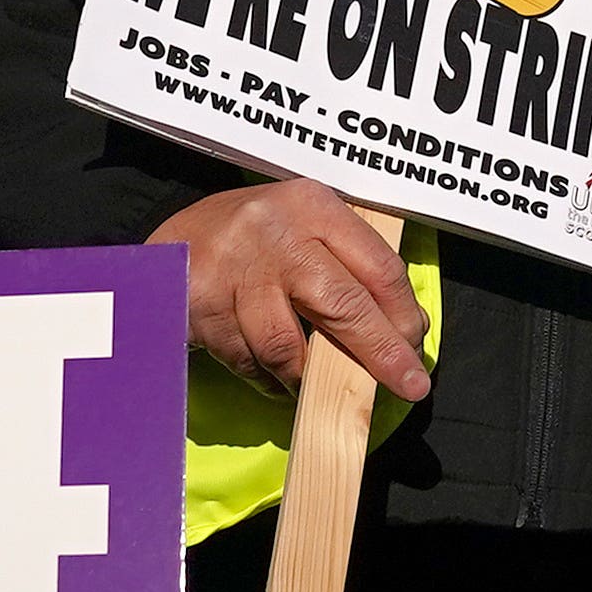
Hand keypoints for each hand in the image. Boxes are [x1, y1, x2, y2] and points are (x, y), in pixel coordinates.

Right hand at [155, 181, 429, 404]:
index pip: (376, 265)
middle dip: (379, 353)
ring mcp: (234, 270)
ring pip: (286, 346)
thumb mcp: (305, 227)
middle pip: (341, 304)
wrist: (175, 240)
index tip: (416, 348)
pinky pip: (246, 361)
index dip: (402, 314)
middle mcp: (274, 232)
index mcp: (312, 206)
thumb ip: (352, 265)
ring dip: (307, 377)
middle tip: (408, 385)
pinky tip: (273, 375)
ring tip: (315, 385)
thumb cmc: (255, 238)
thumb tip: (404, 328)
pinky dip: (266, 378)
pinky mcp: (200, 305)